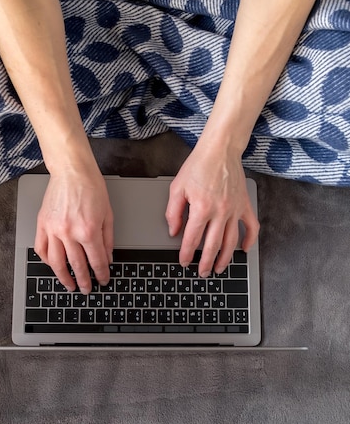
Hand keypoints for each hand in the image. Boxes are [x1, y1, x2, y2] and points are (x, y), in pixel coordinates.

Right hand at [34, 162, 113, 293]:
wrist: (72, 171)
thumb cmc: (91, 187)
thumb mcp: (108, 214)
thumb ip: (107, 239)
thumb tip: (108, 257)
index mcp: (88, 230)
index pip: (96, 261)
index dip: (101, 274)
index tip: (103, 280)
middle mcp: (70, 233)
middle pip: (77, 265)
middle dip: (84, 281)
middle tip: (86, 289)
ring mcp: (54, 229)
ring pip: (56, 262)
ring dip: (63, 277)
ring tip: (69, 285)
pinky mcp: (42, 224)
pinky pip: (41, 249)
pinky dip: (46, 260)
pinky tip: (53, 265)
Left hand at [165, 141, 258, 277]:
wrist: (220, 150)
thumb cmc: (198, 166)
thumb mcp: (177, 187)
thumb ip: (173, 212)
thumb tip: (174, 231)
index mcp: (201, 208)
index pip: (192, 239)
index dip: (187, 253)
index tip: (184, 261)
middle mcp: (220, 211)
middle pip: (213, 245)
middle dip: (206, 262)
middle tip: (202, 273)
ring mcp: (234, 209)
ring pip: (231, 241)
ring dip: (225, 258)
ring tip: (219, 268)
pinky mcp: (245, 204)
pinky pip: (251, 227)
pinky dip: (249, 240)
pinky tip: (244, 249)